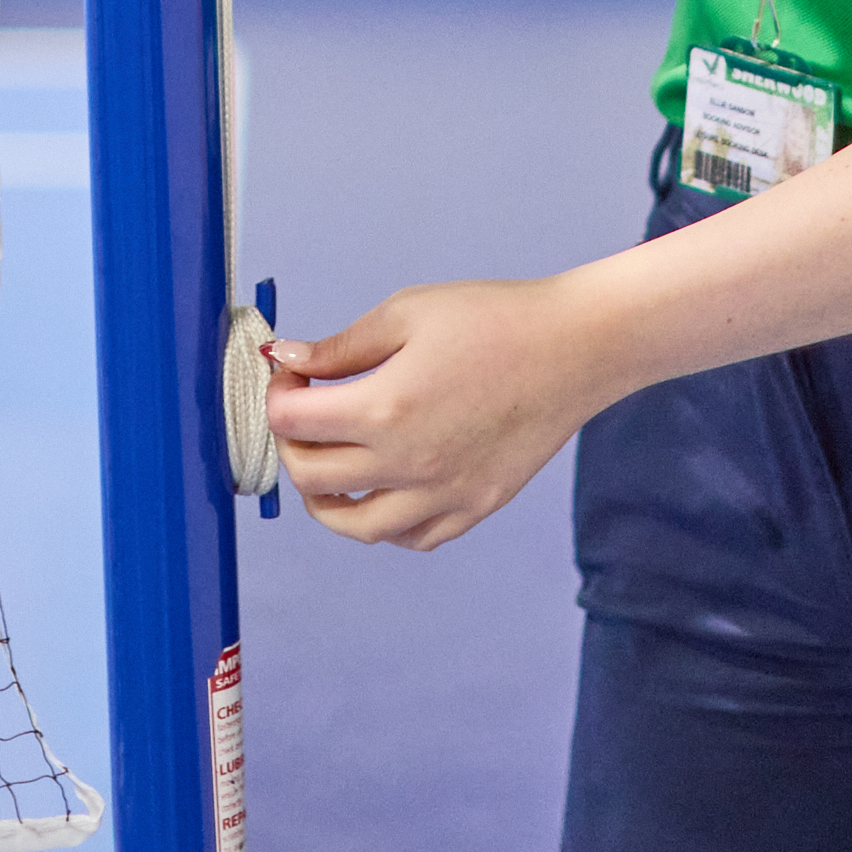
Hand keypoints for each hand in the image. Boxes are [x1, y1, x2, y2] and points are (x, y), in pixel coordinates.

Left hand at [257, 276, 628, 551]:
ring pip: (355, 527)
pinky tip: (384, 490)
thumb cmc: (495, 320)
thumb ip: (340, 346)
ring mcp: (441, 495)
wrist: (573, 348)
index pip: (291, 421)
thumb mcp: (406, 313)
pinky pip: (411, 538)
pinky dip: (384, 524)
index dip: (278, 393)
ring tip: (327, 465)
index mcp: (382, 409)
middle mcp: (406, 464)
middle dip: (291, 441)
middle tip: (304, 410)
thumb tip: (286, 360)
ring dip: (324, 499)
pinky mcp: (473, 508)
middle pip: (311, 477)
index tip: (292, 375)